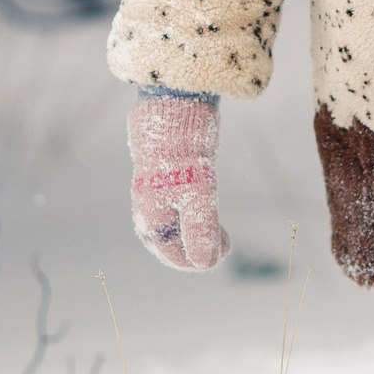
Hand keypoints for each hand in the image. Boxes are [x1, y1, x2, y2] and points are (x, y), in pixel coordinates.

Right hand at [128, 94, 228, 269]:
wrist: (173, 109)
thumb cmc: (184, 153)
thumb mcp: (199, 193)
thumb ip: (202, 229)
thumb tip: (207, 264)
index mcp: (152, 220)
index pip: (175, 256)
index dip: (202, 259)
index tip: (225, 249)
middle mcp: (148, 212)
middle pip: (173, 245)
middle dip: (199, 249)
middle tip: (225, 242)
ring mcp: (154, 196)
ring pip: (175, 227)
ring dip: (196, 233)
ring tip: (216, 230)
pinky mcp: (162, 181)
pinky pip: (175, 209)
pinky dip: (192, 216)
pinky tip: (204, 207)